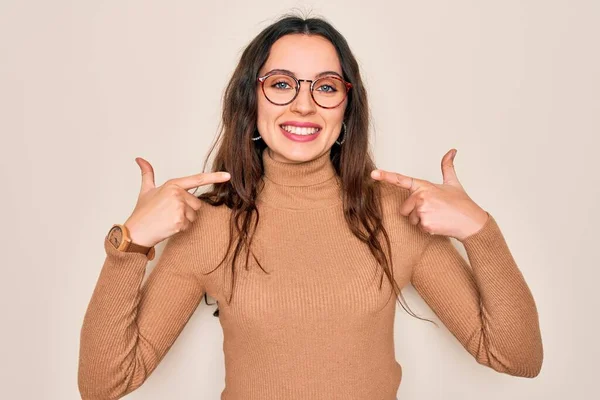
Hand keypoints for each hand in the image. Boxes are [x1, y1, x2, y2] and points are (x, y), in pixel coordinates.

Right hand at [123, 157, 230, 246]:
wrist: (136, 231)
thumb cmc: (142, 212)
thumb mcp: (146, 190)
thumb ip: (147, 174)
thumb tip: (140, 159)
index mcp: (172, 184)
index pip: (197, 179)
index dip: (214, 177)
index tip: (227, 176)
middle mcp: (177, 194)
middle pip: (197, 204)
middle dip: (187, 210)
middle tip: (169, 213)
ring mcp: (179, 207)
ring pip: (194, 215)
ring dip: (184, 220)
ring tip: (168, 219)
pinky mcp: (180, 221)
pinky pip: (189, 225)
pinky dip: (180, 228)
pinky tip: (168, 226)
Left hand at [370, 149, 488, 240]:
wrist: (472, 222)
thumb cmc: (462, 203)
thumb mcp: (453, 182)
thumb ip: (447, 166)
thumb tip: (452, 151)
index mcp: (425, 186)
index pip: (402, 180)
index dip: (386, 176)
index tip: (373, 173)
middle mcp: (421, 197)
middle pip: (404, 209)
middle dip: (415, 212)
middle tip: (433, 210)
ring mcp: (422, 210)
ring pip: (411, 219)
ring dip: (421, 221)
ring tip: (437, 216)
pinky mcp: (425, 223)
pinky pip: (419, 228)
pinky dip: (428, 228)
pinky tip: (439, 224)